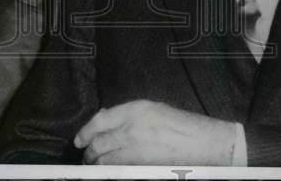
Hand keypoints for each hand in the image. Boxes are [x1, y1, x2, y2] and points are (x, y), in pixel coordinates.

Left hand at [74, 100, 235, 165]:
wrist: (201, 143)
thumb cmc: (180, 124)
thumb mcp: (153, 109)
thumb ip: (128, 114)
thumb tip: (106, 120)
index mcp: (135, 109)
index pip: (100, 120)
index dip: (85, 131)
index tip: (79, 139)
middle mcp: (132, 128)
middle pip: (99, 142)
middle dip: (88, 151)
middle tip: (85, 156)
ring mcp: (136, 149)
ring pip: (105, 159)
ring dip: (96, 163)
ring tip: (94, 164)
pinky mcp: (141, 166)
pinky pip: (117, 169)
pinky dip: (109, 170)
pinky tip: (108, 170)